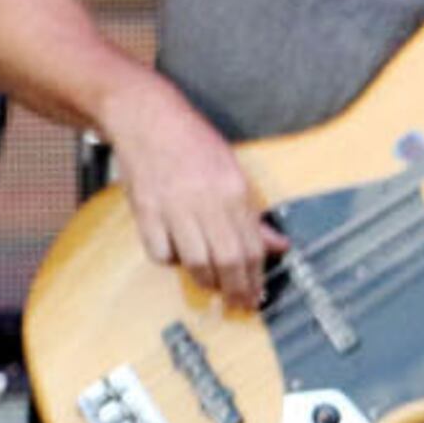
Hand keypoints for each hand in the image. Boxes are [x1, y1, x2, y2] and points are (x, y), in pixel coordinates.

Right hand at [96, 75, 282, 314]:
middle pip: (227, 259)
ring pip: (195, 261)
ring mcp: (173, 208)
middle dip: (236, 288)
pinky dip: (171, 261)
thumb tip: (277, 245)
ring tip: (215, 287)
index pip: (252, 246)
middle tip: (240, 304)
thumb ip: (252, 213)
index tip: (258, 294)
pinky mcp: (145, 211)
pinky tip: (179, 258)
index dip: (256, 276)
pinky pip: (161, 252)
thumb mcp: (234, 172)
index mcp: (234, 190)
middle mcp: (206, 201)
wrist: (148, 119)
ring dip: (207, 280)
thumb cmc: (193, 144)